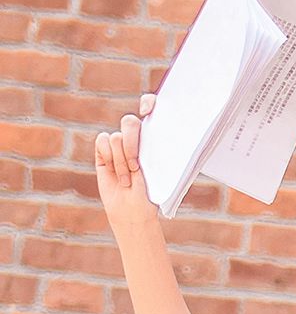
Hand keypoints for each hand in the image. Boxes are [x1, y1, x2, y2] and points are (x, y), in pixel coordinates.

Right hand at [96, 92, 157, 229]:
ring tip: (129, 178)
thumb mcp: (165, 171)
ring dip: (122, 161)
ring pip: (116, 137)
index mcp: (156, 136)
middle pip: (130, 122)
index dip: (148, 103)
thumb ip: (162, 150)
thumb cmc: (155, 192)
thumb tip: (175, 134)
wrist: (135, 210)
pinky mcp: (103, 152)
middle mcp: (137, 137)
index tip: (147, 111)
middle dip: (132, 144)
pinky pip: (102, 141)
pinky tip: (116, 173)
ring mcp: (119, 144)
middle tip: (137, 166)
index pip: (152, 107)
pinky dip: (109, 158)